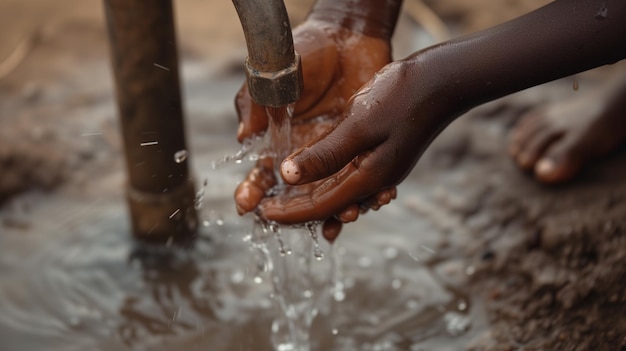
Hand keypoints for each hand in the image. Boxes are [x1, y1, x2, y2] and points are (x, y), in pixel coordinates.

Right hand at [234, 19, 392, 240]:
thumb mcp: (274, 76)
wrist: (348, 36)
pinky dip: (369, 192)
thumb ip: (256, 103)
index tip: (248, 206)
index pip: (263, 175)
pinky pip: (365, 177)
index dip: (254, 192)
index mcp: (280, 140)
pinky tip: (374, 200)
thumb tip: (244, 136)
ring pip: (334, 193)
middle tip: (301, 223)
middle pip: (299, 195)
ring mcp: (335, 152)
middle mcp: (306, 153)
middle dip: (299, 213)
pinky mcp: (362, 147)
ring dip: (337, 209)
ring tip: (345, 216)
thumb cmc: (305, 52)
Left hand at [257, 59, 453, 228]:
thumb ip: (325, 154)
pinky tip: (315, 180)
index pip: (321, 207)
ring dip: (311, 200)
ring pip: (338, 193)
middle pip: (329, 205)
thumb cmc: (402, 97)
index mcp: (368, 178)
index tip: (261, 212)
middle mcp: (375, 180)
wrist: (443, 79)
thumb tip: (288, 176)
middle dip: (296, 210)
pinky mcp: (383, 155)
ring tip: (284, 200)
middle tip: (266, 209)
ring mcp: (381, 169)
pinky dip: (328, 183)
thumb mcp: (358, 125)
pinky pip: (349, 178)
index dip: (289, 212)